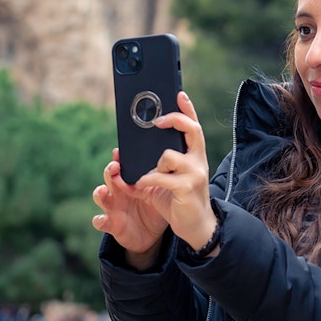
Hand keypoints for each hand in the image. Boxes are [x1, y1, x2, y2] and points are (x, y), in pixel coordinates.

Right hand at [93, 148, 169, 268]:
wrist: (152, 236)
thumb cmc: (154, 209)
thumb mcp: (160, 194)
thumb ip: (161, 180)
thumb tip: (174, 160)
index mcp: (130, 182)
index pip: (122, 166)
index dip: (119, 158)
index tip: (119, 151)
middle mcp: (118, 192)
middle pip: (109, 177)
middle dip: (110, 170)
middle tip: (115, 167)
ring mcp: (113, 207)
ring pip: (100, 196)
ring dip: (100, 192)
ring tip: (103, 190)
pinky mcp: (111, 224)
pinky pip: (100, 221)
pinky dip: (99, 220)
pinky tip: (102, 219)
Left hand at [133, 92, 216, 252]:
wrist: (196, 227)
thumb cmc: (179, 200)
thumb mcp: (165, 180)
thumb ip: (149, 167)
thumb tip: (121, 156)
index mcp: (194, 155)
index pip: (193, 126)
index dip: (187, 109)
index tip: (178, 94)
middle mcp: (198, 161)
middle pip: (191, 129)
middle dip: (174, 119)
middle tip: (157, 121)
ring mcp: (195, 174)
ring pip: (169, 155)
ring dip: (155, 163)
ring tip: (150, 175)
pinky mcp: (186, 188)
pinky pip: (161, 176)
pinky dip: (147, 179)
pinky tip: (142, 184)